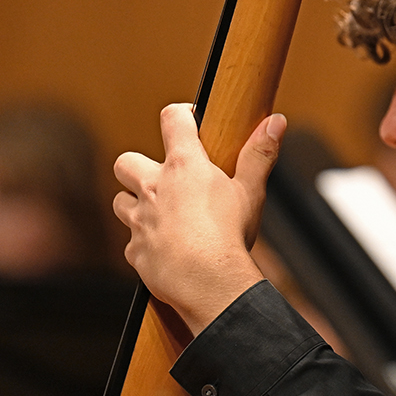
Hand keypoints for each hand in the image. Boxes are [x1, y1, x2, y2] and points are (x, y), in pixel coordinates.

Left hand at [114, 103, 286, 334]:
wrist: (208, 281)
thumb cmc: (229, 233)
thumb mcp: (251, 190)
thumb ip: (260, 154)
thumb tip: (276, 121)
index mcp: (183, 166)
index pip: (172, 120)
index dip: (179, 115)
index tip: (188, 119)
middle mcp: (153, 188)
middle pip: (126, 162)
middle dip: (138, 165)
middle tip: (161, 175)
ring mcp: (139, 220)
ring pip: (119, 202)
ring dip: (134, 203)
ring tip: (159, 211)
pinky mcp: (135, 250)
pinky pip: (131, 241)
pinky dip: (144, 241)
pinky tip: (165, 247)